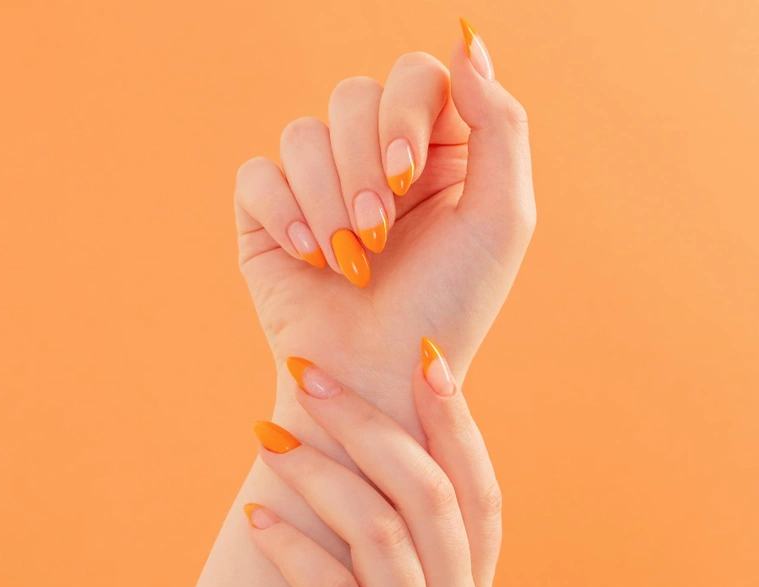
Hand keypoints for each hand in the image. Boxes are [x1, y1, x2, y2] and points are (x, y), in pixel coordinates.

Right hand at [234, 19, 534, 436]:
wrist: (379, 377)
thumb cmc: (447, 305)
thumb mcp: (501, 219)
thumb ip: (500, 124)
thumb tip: (468, 39)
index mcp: (436, 151)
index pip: (415, 78)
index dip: (403, 114)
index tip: (406, 178)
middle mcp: (376, 158)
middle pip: (353, 95)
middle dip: (362, 166)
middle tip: (378, 233)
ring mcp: (321, 183)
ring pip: (303, 133)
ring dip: (327, 199)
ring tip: (350, 260)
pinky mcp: (271, 213)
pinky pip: (258, 174)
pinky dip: (283, 214)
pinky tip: (309, 258)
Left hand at [244, 338, 501, 586]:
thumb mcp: (412, 566)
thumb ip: (407, 516)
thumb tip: (372, 428)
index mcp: (471, 569)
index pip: (479, 490)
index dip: (456, 421)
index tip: (425, 351)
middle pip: (430, 493)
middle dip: (367, 425)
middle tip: (307, 374)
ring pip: (380, 529)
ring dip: (318, 473)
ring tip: (267, 437)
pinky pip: (330, 586)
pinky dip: (292, 546)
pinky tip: (257, 516)